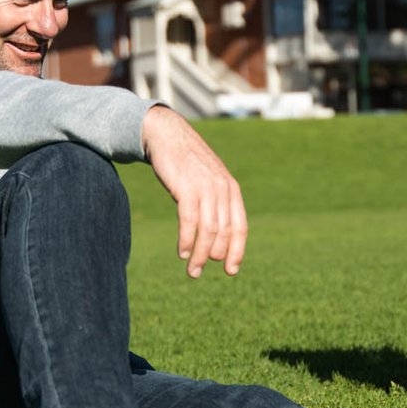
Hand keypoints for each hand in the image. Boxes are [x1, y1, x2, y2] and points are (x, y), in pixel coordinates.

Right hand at [142, 106, 246, 277]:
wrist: (167, 135)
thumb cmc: (186, 162)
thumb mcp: (207, 180)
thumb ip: (215, 202)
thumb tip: (215, 235)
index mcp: (231, 190)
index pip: (240, 227)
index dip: (237, 251)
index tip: (231, 271)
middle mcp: (222, 190)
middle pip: (223, 233)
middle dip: (213, 257)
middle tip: (199, 272)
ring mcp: (206, 188)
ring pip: (208, 230)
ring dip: (199, 254)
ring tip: (191, 270)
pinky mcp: (186, 187)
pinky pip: (190, 220)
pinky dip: (187, 239)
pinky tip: (182, 252)